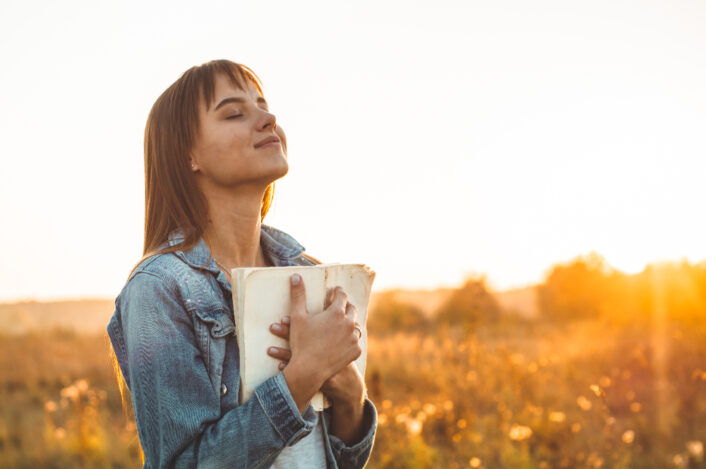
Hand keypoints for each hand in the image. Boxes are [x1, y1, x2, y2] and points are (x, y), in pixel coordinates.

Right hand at [268, 283, 363, 404]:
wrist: (309, 370)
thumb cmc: (302, 342)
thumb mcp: (297, 317)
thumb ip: (298, 295)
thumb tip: (296, 276)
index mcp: (337, 312)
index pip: (342, 295)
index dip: (338, 292)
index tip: (335, 291)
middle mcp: (349, 323)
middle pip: (352, 309)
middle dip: (346, 306)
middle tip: (340, 305)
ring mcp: (353, 338)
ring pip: (356, 326)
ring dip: (350, 323)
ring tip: (344, 323)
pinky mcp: (355, 351)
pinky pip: (356, 341)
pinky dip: (351, 339)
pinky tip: (346, 339)